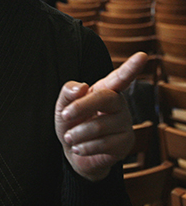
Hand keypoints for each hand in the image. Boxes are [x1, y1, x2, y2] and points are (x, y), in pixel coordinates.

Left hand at [55, 52, 146, 180]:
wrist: (75, 150)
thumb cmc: (71, 122)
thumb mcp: (63, 105)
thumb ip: (68, 93)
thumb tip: (81, 87)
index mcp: (105, 90)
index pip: (119, 77)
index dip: (131, 67)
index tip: (142, 55)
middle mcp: (119, 104)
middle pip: (104, 98)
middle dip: (81, 107)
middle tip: (64, 115)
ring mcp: (125, 123)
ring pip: (99, 126)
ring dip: (77, 133)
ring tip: (70, 137)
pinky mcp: (125, 143)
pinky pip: (103, 144)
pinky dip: (84, 147)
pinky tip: (79, 147)